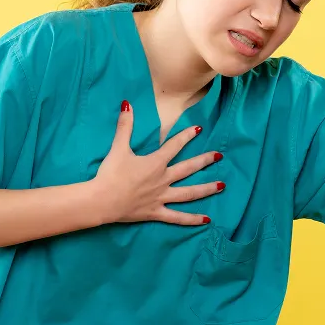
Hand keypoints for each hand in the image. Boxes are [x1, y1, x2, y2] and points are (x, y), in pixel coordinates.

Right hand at [87, 101, 223, 225]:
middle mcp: (163, 179)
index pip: (174, 146)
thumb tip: (127, 104)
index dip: (187, 135)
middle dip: (205, 160)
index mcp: (155, 163)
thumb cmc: (110, 174)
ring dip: (207, 189)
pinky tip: (207, 220)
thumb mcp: (118, 148)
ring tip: (222, 185)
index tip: (199, 129)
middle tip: (219, 155)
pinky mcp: (157, 212)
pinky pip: (178, 217)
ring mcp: (162, 197)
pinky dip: (192, 219)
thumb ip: (125, 126)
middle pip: (188, 168)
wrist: (102, 200)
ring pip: (189, 193)